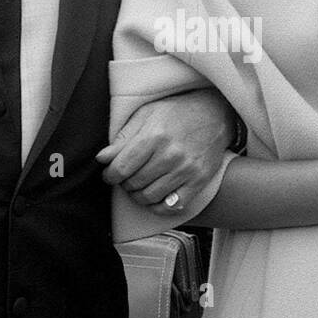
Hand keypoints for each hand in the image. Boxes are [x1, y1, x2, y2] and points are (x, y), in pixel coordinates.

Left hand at [97, 89, 232, 208]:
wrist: (215, 113)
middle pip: (134, 184)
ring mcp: (186, 170)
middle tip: (126, 178)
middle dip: (124, 184)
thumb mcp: (146, 114)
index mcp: (153, 136)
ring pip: (150, 197)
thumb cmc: (177, 111)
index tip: (110, 174)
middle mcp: (170, 155)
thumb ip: (123, 138)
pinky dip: (158, 206)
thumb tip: (102, 158)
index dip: (110, 175)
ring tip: (138, 187)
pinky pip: (172, 206)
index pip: (120, 168)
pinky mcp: (198, 180)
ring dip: (138, 196)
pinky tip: (155, 197)